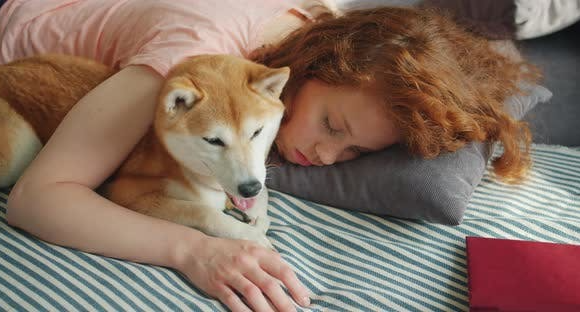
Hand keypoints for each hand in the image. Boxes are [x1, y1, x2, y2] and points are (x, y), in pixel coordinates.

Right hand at [176, 235, 310, 311]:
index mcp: (257, 252)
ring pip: (253, 294)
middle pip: (270, 284)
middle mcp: (246, 262)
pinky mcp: (217, 285)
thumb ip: (268, 259)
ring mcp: (231, 273)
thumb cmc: (227, 250)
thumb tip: (289, 275)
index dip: (296, 286)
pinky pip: (233, 301)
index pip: (282, 269)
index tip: (305, 300)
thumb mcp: (250, 248)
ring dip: (267, 310)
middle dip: (285, 303)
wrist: (195, 249)